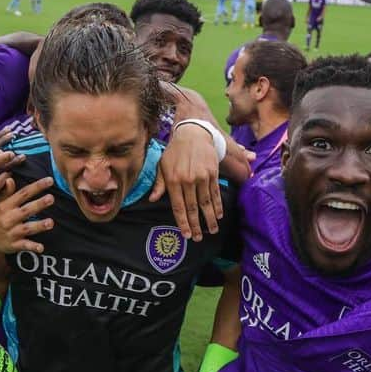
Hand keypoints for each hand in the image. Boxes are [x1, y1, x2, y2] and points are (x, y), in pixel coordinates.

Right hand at [0, 177, 54, 254]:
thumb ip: (5, 192)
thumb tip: (10, 178)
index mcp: (6, 206)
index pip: (23, 194)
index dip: (36, 187)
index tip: (50, 180)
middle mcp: (9, 218)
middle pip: (26, 210)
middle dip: (39, 204)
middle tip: (51, 198)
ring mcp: (12, 232)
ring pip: (27, 228)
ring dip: (39, 226)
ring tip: (51, 222)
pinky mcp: (14, 245)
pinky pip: (24, 246)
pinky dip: (32, 247)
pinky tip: (41, 248)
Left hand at [151, 125, 221, 241]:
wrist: (192, 134)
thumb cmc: (174, 151)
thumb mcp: (162, 165)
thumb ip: (159, 184)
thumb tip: (152, 199)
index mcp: (173, 180)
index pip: (178, 207)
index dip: (183, 223)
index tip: (187, 235)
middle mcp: (187, 180)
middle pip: (193, 208)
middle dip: (196, 225)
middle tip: (199, 238)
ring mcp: (201, 177)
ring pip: (206, 203)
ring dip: (209, 219)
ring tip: (211, 231)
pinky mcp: (212, 173)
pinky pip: (215, 193)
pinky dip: (217, 206)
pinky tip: (218, 215)